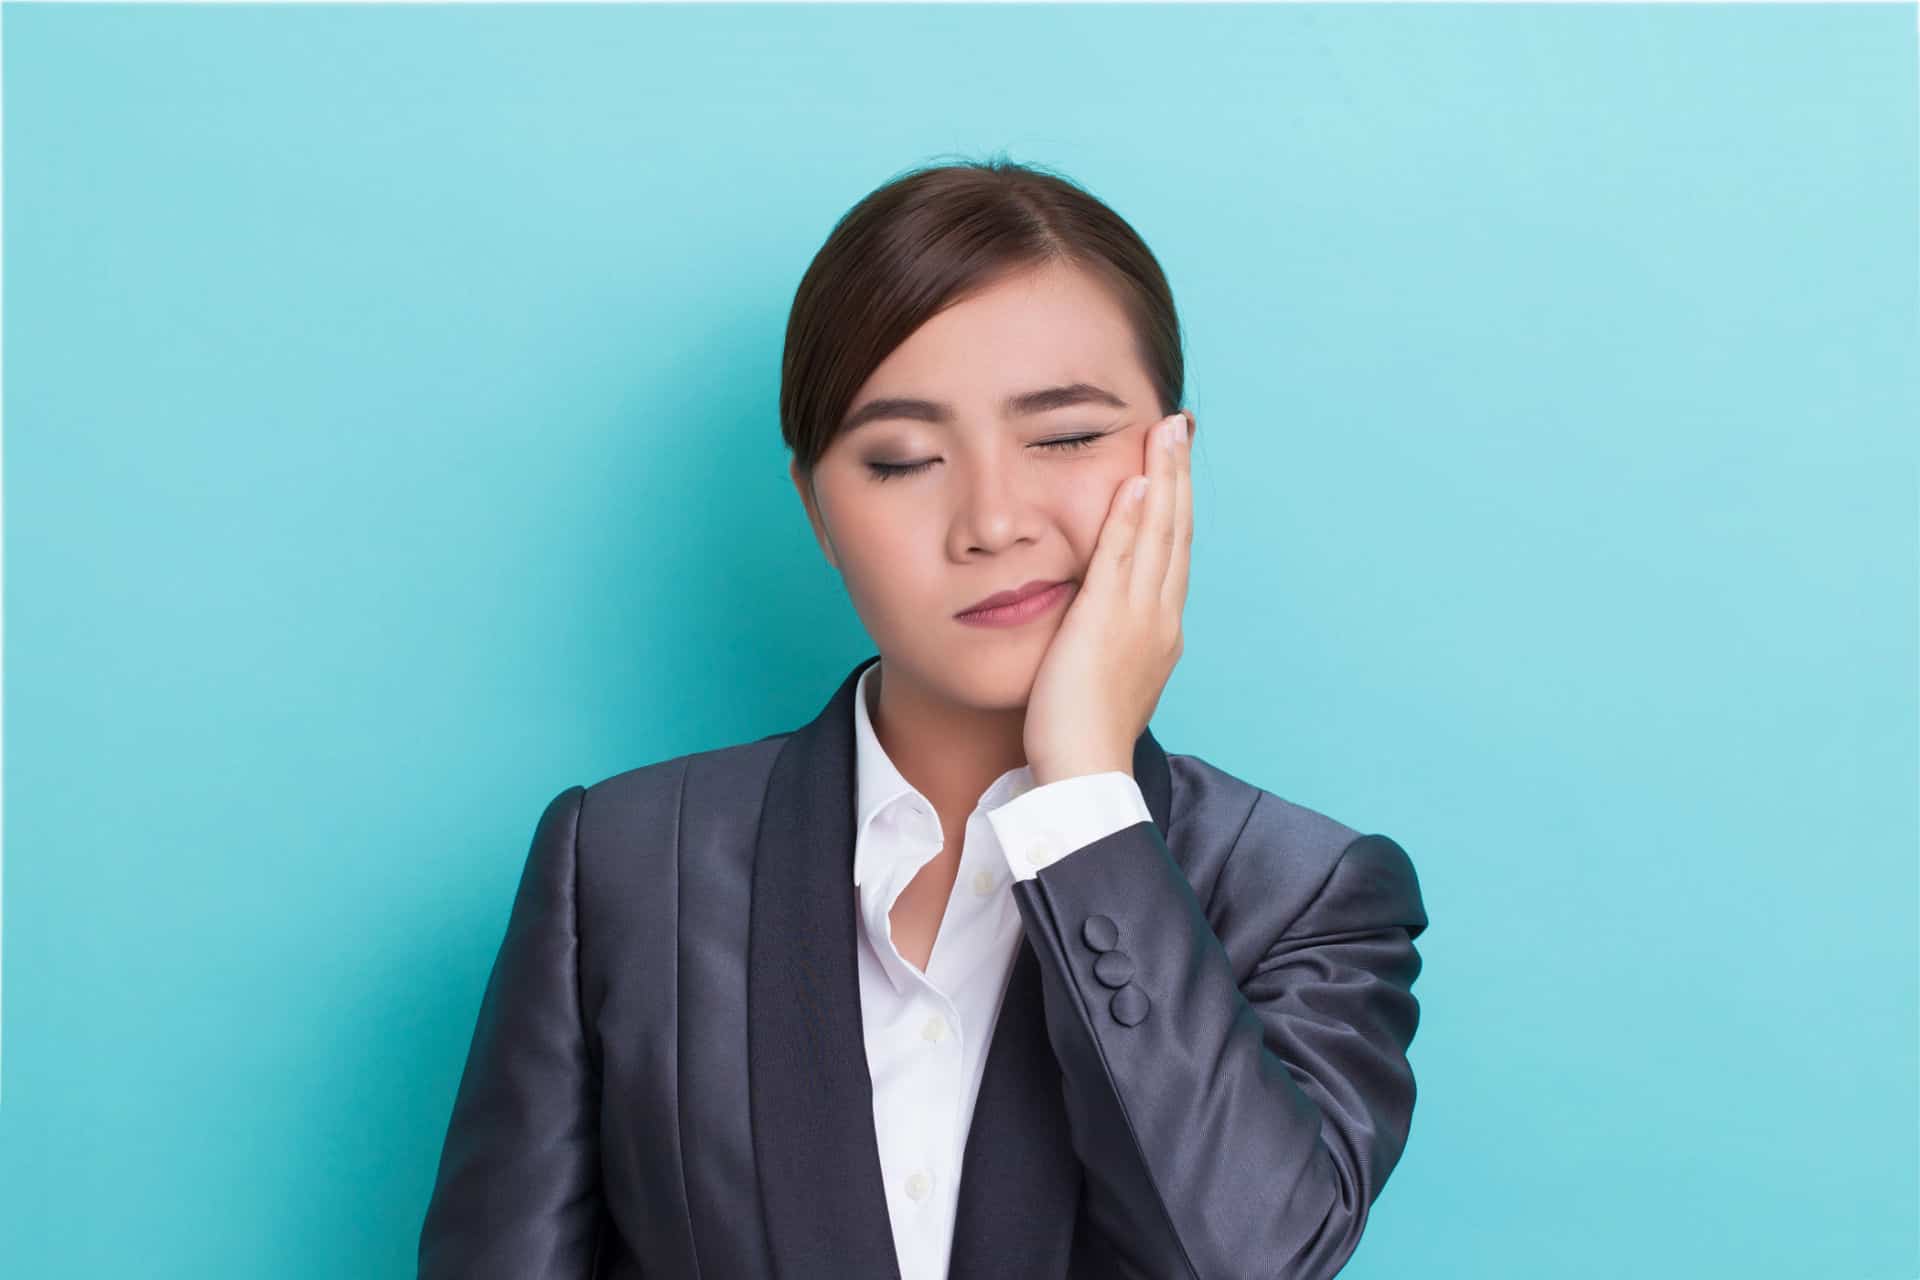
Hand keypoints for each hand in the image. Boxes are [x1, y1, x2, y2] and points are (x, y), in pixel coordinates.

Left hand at [1023, 410, 1192, 784]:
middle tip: (1180, 427)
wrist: (1086, 772)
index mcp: (1161, 630)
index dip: (1176, 504)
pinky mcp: (1106, 620)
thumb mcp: (1109, 676)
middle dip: (1179, 475)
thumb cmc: (1085, 736)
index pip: (1172, 552)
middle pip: (1176, 531)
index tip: (1174, 465)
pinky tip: (1136, 479)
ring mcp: (1138, 617)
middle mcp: (1160, 617)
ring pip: (1158, 534)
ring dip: (1164, 478)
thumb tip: (1104, 621)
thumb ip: (1111, 639)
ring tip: (1166, 432)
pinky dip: (1132, 516)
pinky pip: (1121, 556)